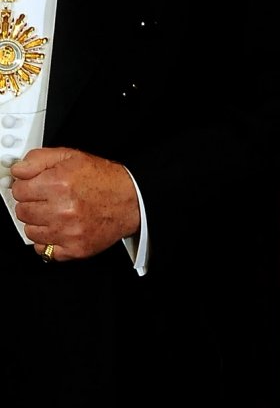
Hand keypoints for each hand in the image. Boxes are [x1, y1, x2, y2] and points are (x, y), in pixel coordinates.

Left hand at [12, 147, 140, 260]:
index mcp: (58, 184)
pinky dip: (47, 242)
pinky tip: (57, 230)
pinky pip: (45, 251)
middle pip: (22, 212)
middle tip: (45, 200)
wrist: (132, 201)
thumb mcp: (70, 156)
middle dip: (30, 204)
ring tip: (53, 215)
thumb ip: (38, 159)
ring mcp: (68, 232)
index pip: (18, 190)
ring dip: (38, 224)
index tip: (34, 188)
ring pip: (31, 232)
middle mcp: (62, 209)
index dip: (25, 187)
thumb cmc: (103, 180)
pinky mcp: (75, 248)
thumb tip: (18, 170)